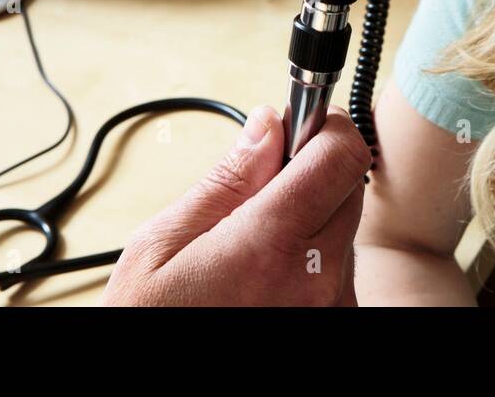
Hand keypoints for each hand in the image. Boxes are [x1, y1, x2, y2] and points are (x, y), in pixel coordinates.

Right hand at [101, 105, 369, 305]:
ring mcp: (330, 309)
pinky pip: (337, 272)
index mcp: (270, 246)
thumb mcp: (162, 244)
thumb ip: (227, 180)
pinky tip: (264, 279)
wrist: (150, 387)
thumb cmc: (147, 323)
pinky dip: (311, 262)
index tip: (300, 124)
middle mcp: (316, 280)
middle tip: (258, 192)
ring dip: (310, 223)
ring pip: (344, 231)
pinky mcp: (334, 325)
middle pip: (347, 188)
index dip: (324, 128)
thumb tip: (268, 125)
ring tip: (250, 250)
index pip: (342, 156)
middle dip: (310, 175)